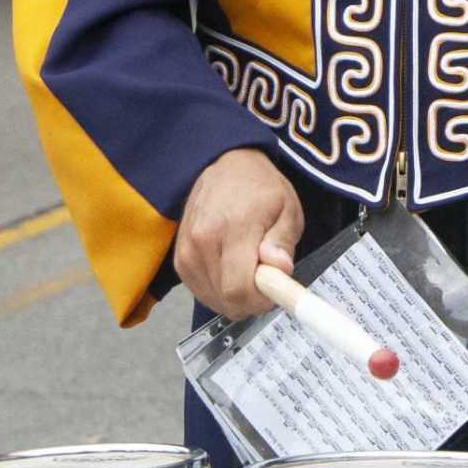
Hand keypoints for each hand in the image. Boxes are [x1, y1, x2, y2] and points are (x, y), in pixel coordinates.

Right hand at [175, 147, 302, 320]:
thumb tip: (279, 269)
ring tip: (248, 268)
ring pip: (213, 299)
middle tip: (266, 280)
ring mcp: (187, 251)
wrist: (227, 167)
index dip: (260, 301)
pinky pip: (201, 291)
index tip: (274, 291)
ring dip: (235, 296)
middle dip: (251, 300)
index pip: (239, 288)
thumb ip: (283, 242)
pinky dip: (219, 290)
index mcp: (234, 227)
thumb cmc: (260, 188)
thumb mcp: (287, 208)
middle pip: (226, 300)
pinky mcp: (179, 259)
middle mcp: (203, 240)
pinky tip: (231, 269)